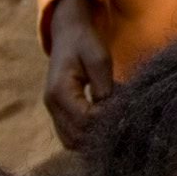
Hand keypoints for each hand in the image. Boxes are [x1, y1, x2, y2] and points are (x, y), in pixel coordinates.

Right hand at [43, 0, 114, 147]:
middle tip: (122, 123)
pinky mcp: (58, 112)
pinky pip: (70, 135)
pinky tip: (103, 125)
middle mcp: (52, 105)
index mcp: (59, 91)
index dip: (105, 121)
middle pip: (75, 137)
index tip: (124, 112)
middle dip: (100, 134)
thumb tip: (111, 112)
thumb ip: (104, 86)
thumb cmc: (85, 43)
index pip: (84, 120)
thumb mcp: (99, 59)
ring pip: (71, 141)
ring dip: (92, 139)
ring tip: (113, 126)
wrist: (68, 33)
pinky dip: (86, 135)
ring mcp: (53, 111)